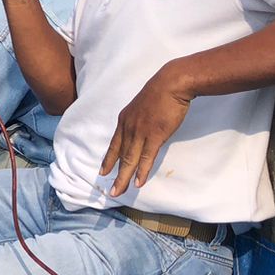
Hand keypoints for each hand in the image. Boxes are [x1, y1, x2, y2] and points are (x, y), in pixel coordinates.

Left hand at [101, 62, 193, 196]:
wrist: (171, 83)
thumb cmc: (160, 93)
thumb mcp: (143, 107)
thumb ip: (140, 120)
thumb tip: (142, 129)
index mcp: (124, 120)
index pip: (114, 144)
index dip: (109, 159)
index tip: (102, 171)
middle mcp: (128, 128)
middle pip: (120, 155)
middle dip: (114, 174)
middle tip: (110, 191)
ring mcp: (140, 132)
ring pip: (130, 160)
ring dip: (124, 178)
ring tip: (119, 192)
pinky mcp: (154, 135)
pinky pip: (146, 157)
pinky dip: (141, 171)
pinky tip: (138, 182)